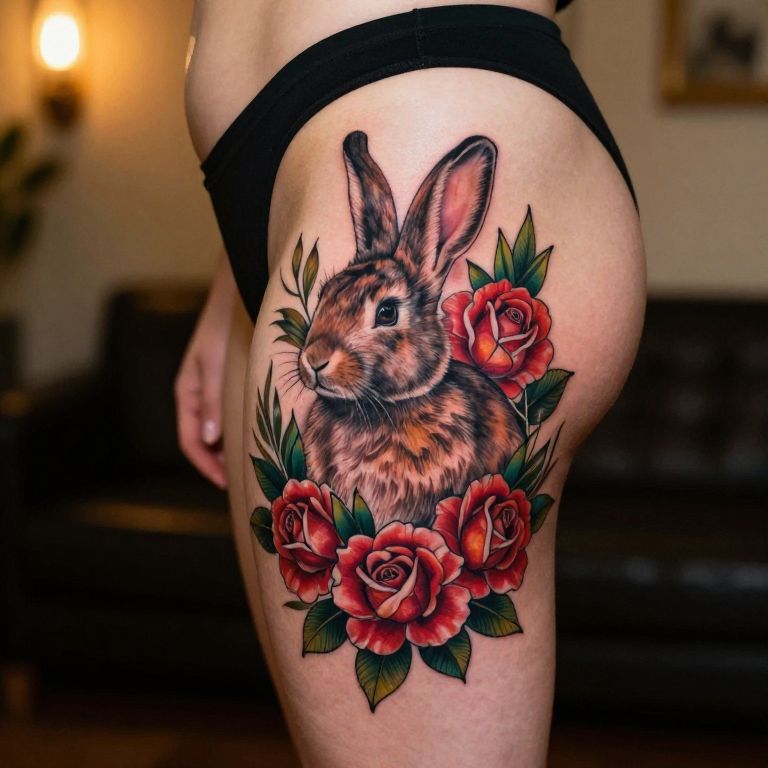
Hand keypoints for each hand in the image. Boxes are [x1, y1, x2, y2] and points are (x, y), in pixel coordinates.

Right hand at [175, 253, 235, 488]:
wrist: (238, 290)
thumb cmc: (224, 324)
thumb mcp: (215, 364)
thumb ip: (212, 400)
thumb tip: (211, 440)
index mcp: (187, 391)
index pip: (191, 442)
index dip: (207, 467)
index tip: (227, 484)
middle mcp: (197, 392)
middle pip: (204, 440)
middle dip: (220, 463)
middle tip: (246, 481)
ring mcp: (212, 387)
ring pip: (218, 428)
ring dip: (231, 447)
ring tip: (254, 463)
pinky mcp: (228, 379)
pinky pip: (229, 413)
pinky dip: (239, 428)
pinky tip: (259, 433)